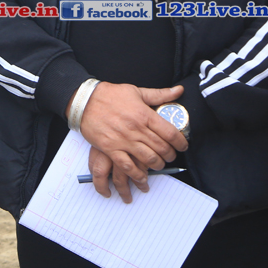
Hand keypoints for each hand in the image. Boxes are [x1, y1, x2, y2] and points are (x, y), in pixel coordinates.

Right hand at [77, 83, 188, 200]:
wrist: (85, 100)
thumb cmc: (110, 95)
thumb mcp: (136, 91)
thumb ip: (159, 94)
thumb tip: (179, 90)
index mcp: (144, 114)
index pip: (170, 132)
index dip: (180, 142)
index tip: (183, 146)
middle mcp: (136, 128)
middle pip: (161, 147)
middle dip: (170, 155)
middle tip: (171, 156)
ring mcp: (123, 140)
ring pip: (148, 158)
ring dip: (157, 165)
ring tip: (159, 164)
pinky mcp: (111, 148)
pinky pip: (127, 166)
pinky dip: (137, 174)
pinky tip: (142, 177)